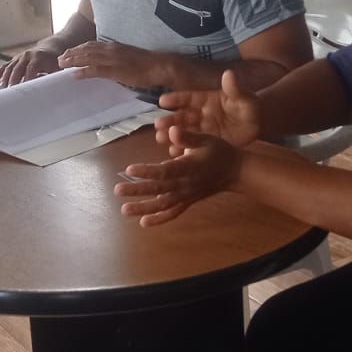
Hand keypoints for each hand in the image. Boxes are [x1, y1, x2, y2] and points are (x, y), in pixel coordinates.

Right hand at [0, 46, 61, 86]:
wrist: (50, 49)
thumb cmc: (54, 63)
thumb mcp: (57, 69)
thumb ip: (52, 78)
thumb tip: (48, 89)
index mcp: (39, 57)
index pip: (31, 68)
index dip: (27, 78)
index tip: (24, 89)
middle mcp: (27, 55)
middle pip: (18, 68)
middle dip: (13, 80)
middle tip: (9, 91)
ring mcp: (20, 57)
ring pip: (10, 67)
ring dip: (5, 78)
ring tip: (1, 89)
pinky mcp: (15, 59)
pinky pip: (5, 65)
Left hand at [58, 40, 167, 87]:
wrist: (159, 66)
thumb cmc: (148, 65)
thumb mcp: (129, 57)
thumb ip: (118, 59)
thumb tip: (110, 64)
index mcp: (114, 46)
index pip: (92, 45)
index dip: (79, 48)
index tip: (69, 52)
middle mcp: (110, 49)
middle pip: (86, 49)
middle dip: (71, 53)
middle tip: (59, 59)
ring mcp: (112, 59)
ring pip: (87, 58)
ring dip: (73, 61)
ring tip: (61, 65)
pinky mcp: (114, 70)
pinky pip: (94, 70)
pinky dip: (83, 72)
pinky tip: (74, 75)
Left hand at [114, 127, 241, 226]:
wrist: (234, 171)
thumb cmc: (218, 151)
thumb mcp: (206, 139)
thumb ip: (188, 137)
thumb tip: (171, 129)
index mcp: (188, 167)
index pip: (165, 170)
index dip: (147, 171)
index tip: (129, 170)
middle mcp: (185, 184)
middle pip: (159, 188)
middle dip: (137, 190)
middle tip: (117, 190)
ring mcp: (186, 195)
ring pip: (163, 204)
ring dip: (143, 208)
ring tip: (124, 210)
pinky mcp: (187, 201)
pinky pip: (173, 212)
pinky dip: (159, 219)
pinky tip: (143, 222)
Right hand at [156, 70, 261, 148]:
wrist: (257, 126)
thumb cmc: (249, 107)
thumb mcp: (245, 98)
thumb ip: (235, 89)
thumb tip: (228, 74)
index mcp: (205, 100)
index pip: (188, 98)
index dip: (176, 99)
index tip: (162, 101)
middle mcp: (199, 114)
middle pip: (181, 116)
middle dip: (169, 120)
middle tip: (158, 125)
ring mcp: (201, 130)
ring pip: (182, 131)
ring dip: (170, 134)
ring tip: (160, 138)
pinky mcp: (205, 144)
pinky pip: (191, 146)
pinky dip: (182, 149)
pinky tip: (174, 153)